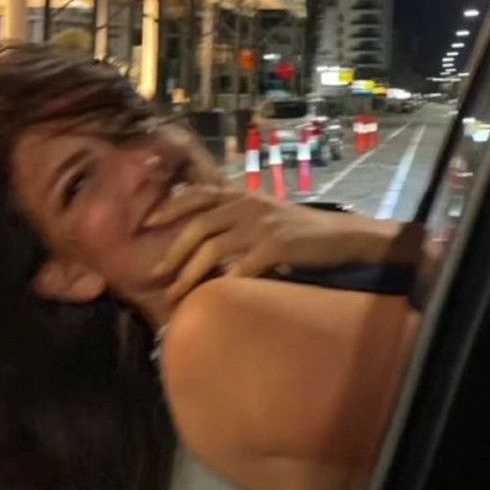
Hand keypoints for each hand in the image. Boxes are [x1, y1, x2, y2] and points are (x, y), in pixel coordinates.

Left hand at [146, 186, 356, 301]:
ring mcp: (262, 224)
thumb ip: (236, 218)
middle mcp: (248, 205)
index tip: (148, 223)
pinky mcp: (278, 245)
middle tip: (156, 274)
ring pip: (214, 247)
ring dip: (190, 273)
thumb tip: (203, 241)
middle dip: (173, 252)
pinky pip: (244, 265)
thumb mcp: (264, 214)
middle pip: (199, 226)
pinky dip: (226, 280)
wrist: (340, 235)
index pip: (198, 194)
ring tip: (175, 293)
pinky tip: (215, 295)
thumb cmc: (298, 229)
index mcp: (242, 196)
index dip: (171, 207)